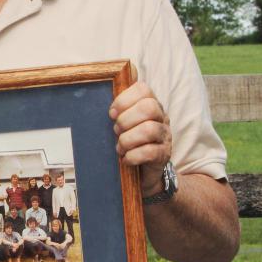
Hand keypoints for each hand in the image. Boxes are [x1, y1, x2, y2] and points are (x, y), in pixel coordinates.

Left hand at [109, 80, 171, 196]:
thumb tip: (96, 89)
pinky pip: (150, 152)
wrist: (143, 172)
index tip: (111, 113)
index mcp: (150, 104)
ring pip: (149, 129)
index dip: (124, 100)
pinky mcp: (164, 155)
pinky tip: (125, 159)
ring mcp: (165, 136)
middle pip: (149, 107)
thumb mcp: (122, 122)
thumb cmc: (128, 141)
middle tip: (116, 131)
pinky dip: (132, 156)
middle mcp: (161, 117)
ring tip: (120, 147)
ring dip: (127, 139)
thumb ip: (116, 108)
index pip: (143, 89)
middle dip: (125, 120)